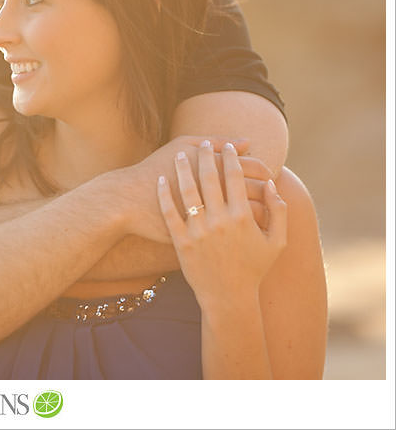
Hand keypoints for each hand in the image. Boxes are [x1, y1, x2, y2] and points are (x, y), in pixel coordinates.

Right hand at [117, 135, 259, 242]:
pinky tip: (244, 222)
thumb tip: (245, 143)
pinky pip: (236, 234)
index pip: (254, 168)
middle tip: (267, 189)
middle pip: (257, 192)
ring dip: (261, 209)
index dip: (264, 170)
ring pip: (251, 215)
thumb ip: (214, 141)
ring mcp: (212, 218)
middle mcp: (218, 195)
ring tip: (259, 204)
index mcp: (216, 171)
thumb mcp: (183, 145)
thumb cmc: (155, 168)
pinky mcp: (205, 235)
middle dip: (266, 190)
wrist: (129, 200)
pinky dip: (246, 228)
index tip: (266, 173)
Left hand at [156, 140, 286, 307]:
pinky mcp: (181, 241)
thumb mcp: (277, 242)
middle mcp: (220, 221)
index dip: (232, 159)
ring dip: (183, 169)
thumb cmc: (254, 269)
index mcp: (243, 217)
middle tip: (204, 143)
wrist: (228, 297)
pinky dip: (164, 194)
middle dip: (208, 156)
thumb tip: (272, 184)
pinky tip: (161, 180)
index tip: (229, 147)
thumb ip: (279, 211)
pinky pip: (170, 212)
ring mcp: (199, 231)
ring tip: (180, 154)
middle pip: (211, 178)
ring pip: (188, 191)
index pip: (236, 178)